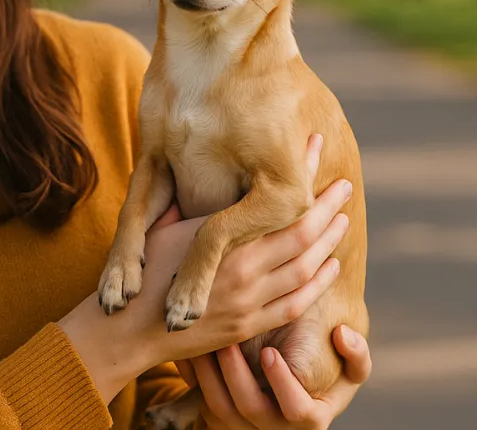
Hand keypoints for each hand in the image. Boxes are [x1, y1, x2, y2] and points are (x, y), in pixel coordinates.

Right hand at [135, 134, 353, 364]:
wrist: (132, 329)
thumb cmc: (144, 271)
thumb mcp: (165, 228)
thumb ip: (193, 204)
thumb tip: (207, 170)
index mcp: (224, 241)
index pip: (276, 203)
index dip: (300, 175)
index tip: (314, 148)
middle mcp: (243, 270)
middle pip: (302, 234)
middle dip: (326, 207)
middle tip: (344, 184)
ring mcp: (249, 301)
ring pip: (305, 268)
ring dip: (328, 243)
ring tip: (342, 220)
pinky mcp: (249, 326)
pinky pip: (295, 304)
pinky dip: (318, 284)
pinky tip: (330, 266)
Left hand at [177, 324, 371, 428]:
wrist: (298, 351)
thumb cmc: (329, 355)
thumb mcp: (351, 360)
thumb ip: (356, 353)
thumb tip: (342, 335)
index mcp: (313, 416)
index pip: (297, 412)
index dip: (282, 385)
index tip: (270, 353)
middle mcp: (278, 426)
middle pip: (250, 411)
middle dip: (236, 375)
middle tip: (229, 342)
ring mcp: (246, 423)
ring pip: (219, 410)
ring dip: (210, 376)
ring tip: (208, 341)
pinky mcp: (222, 412)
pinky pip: (200, 401)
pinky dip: (192, 376)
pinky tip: (188, 349)